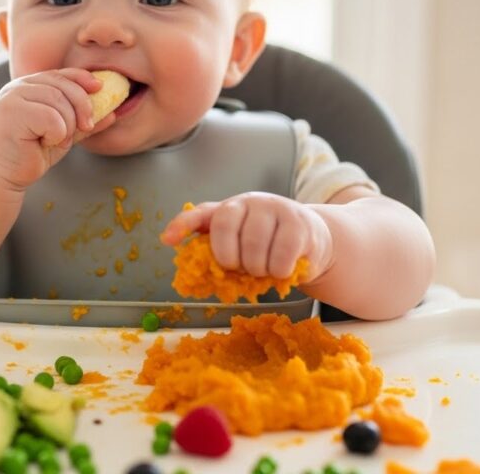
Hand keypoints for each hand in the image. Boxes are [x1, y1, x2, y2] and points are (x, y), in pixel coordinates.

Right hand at [0, 68, 116, 189]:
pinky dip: (56, 134)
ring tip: (57, 139)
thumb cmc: (31, 152)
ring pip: (58, 102)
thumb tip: (113, 113)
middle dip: (82, 106)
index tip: (99, 88)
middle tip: (87, 126)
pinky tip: (44, 143)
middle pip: (63, 87)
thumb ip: (82, 121)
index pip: (61, 74)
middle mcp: (19, 86)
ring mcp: (12, 97)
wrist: (3, 173)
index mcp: (30, 85)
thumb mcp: (63, 133)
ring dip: (67, 125)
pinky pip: (50, 118)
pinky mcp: (11, 113)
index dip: (82, 78)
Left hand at [160, 192, 333, 282]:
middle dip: (231, 260)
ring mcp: (274, 207)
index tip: (168, 241)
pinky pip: (280, 257)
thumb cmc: (267, 245)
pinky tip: (283, 268)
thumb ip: (219, 254)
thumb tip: (194, 276)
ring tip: (265, 268)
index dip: (181, 225)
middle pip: (225, 232)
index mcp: (227, 209)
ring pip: (254, 248)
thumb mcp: (241, 246)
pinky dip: (279, 272)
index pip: (199, 214)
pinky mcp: (298, 221)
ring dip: (258, 269)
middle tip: (242, 268)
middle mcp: (248, 202)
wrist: (311, 239)